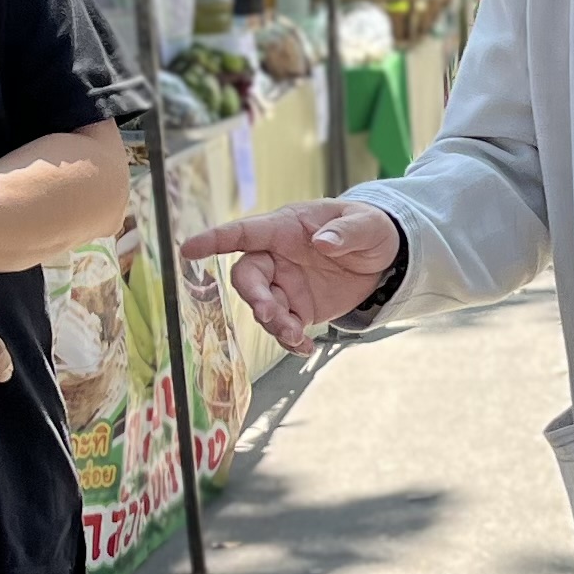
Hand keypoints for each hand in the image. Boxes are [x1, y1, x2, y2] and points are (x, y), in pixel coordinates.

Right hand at [178, 199, 400, 352]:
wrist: (386, 258)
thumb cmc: (371, 228)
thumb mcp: (368, 225)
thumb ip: (346, 232)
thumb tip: (323, 242)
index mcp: (286, 228)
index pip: (243, 232)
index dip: (214, 240)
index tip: (188, 249)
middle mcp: (278, 257)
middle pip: (247, 276)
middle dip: (253, 297)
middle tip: (270, 314)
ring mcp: (286, 284)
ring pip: (262, 306)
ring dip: (273, 324)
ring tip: (297, 336)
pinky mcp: (299, 308)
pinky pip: (283, 327)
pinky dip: (290, 341)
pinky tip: (305, 348)